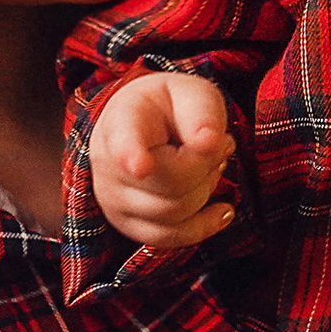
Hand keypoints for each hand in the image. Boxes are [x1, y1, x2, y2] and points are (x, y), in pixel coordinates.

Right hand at [87, 72, 235, 248]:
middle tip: (213, 142)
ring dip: (205, 188)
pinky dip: (203, 226)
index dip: (131, 156)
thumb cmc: (172, 106)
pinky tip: (222, 210)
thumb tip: (209, 144)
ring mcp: (112, 199)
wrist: (145, 122)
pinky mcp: (127, 224)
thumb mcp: (193, 93)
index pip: (125, 141)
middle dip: (207, 164)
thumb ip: (203, 113)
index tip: (140, 167)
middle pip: (173, 183)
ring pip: (175, 213)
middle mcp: (108, 164)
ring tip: (205, 162)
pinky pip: (169, 238)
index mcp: (123, 120)